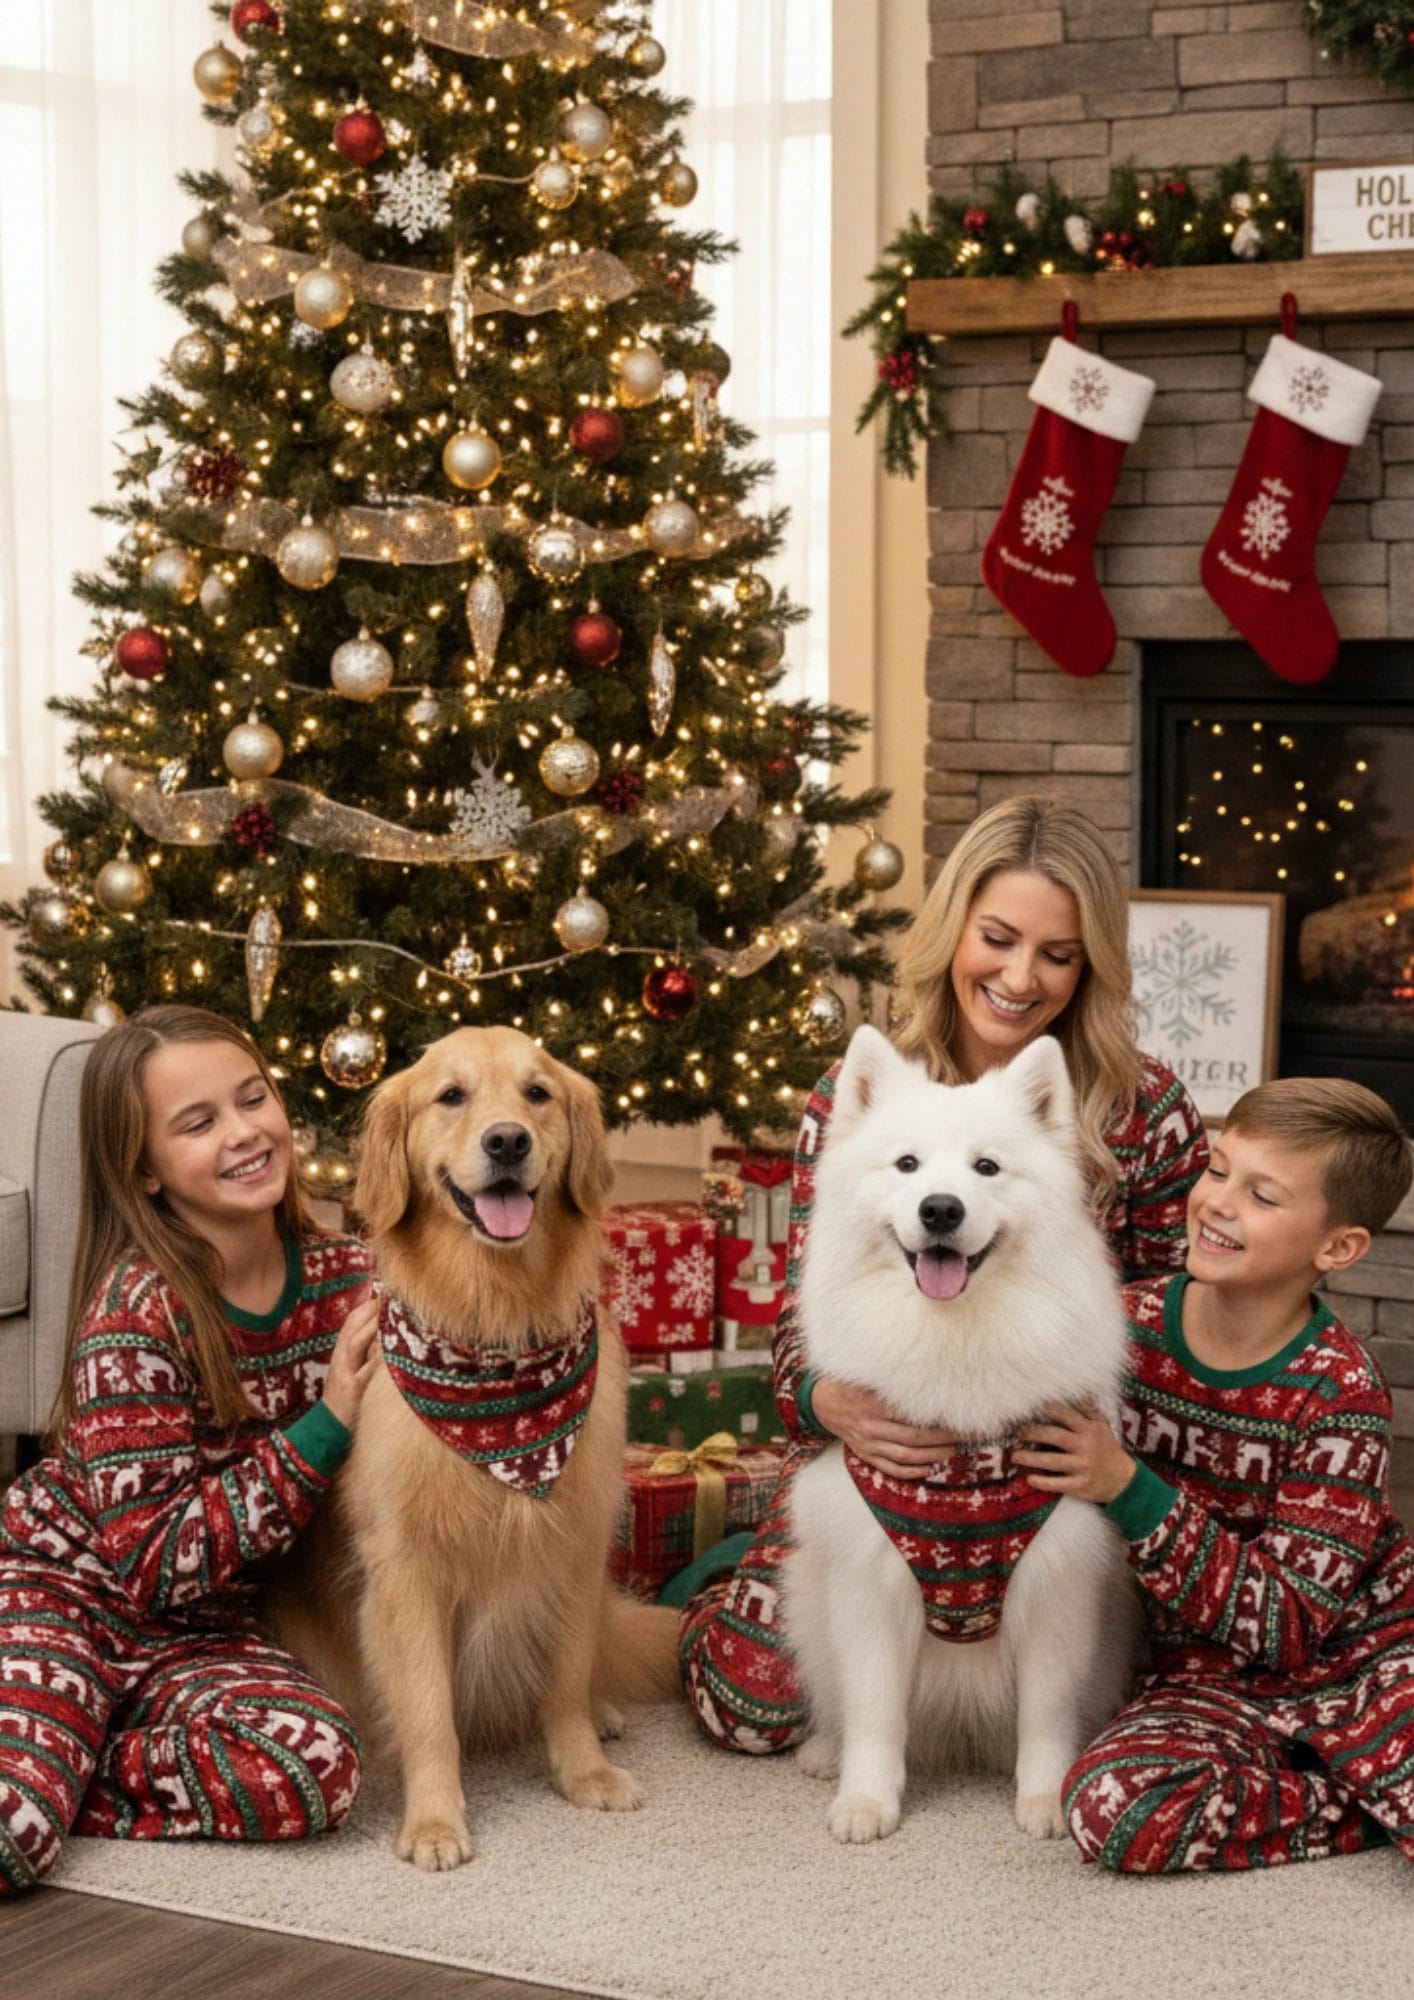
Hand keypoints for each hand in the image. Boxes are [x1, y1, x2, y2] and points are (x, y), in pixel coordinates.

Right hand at [322, 1288, 379, 1431]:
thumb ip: (365, 1349)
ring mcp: (345, 1373)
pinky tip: (391, 1349)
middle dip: (369, 1310)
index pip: (351, 1321)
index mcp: (341, 1351)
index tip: (385, 1293)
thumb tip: (386, 1328)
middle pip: (351, 1326)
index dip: (367, 1306)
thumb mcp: (352, 1369)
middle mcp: (341, 1358)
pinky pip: (366, 1370)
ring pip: (355, 1343)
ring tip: (386, 1314)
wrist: (328, 1427)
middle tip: (390, 1297)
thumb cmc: (347, 1396)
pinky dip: (377, 1358)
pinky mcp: (353, 1389)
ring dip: (371, 1327)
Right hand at [810, 1376, 962, 1479]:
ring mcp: (867, 1444)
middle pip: (913, 1437)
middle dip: (941, 1438)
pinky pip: (890, 1468)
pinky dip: (911, 1471)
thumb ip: (890, 1380)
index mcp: (872, 1404)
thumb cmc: (848, 1383)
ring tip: (951, 1451)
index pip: (911, 1415)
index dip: (935, 1417)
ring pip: (905, 1455)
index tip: (956, 1415)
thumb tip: (926, 1376)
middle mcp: (871, 1426)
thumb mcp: (865, 1375)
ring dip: (931, 1455)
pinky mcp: (865, 1455)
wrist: (821, 1402)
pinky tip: (928, 1468)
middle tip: (962, 1435)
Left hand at [1012, 1404, 1134, 1503]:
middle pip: (1055, 1437)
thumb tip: (1078, 1390)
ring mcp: (1082, 1467)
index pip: (1066, 1416)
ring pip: (1053, 1461)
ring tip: (1014, 1456)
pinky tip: (1029, 1479)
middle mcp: (1085, 1446)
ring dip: (1031, 1458)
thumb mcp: (1102, 1426)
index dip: (1048, 1411)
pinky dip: (1043, 1482)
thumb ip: (1088, 1410)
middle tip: (1018, 1433)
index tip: (1030, 1407)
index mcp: (1089, 1430)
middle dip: (1033, 1433)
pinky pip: (1059, 1483)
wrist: (1124, 1480)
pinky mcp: (1081, 1485)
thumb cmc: (1108, 1450)